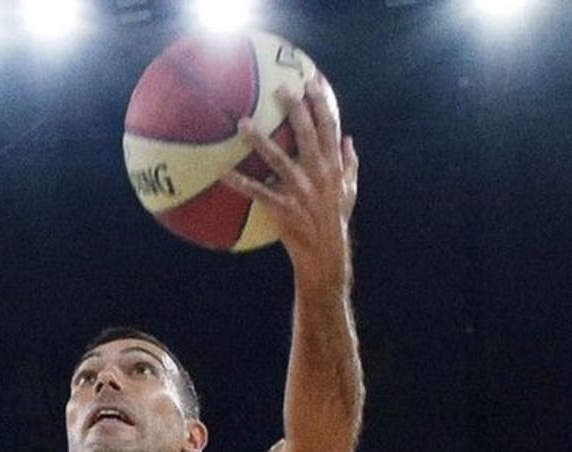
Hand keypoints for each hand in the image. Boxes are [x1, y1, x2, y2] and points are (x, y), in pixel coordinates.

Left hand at [222, 74, 357, 290]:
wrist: (326, 252)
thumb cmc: (335, 220)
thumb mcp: (350, 190)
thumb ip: (350, 163)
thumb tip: (350, 138)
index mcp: (333, 165)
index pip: (330, 126)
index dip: (322, 102)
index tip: (312, 80)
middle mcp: (319, 173)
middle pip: (307, 134)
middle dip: (295, 109)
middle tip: (279, 88)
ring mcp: (301, 190)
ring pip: (278, 159)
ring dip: (260, 140)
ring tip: (242, 123)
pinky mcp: (284, 207)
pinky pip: (257, 192)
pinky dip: (240, 183)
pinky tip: (221, 172)